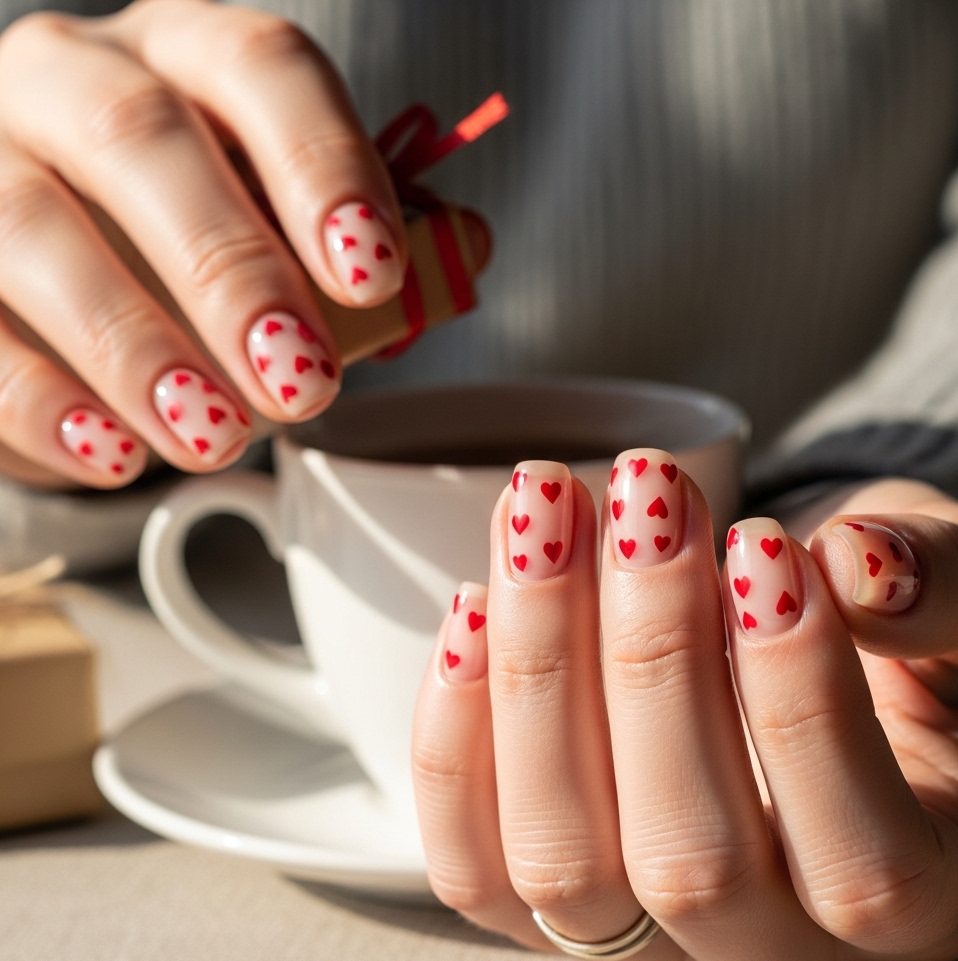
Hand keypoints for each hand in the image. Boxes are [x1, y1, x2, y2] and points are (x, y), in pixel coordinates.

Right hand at [0, 0, 408, 487]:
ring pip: (31, 226)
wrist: (69, 292)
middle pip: (139, 137)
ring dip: (135, 345)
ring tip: (215, 436)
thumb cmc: (196, 254)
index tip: (372, 274)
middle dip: (230, 269)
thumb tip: (465, 244)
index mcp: (187, 58)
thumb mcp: (286, 239)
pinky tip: (113, 456)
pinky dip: (41, 401)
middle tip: (302, 381)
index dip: (323, 165)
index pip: (260, 68)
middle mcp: (71, 80)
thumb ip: (368, 244)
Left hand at [411, 459, 957, 960]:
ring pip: (560, 854)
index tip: (763, 541)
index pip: (860, 858)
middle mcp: (768, 950)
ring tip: (542, 513)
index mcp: (917, 898)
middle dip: (653, 649)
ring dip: (539, 665)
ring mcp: (637, 938)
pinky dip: (454, 735)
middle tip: (643, 491)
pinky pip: (467, 858)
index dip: (799, 695)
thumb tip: (860, 569)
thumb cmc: (874, 616)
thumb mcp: (956, 582)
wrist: (778, 630)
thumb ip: (947, 583)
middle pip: (688, 856)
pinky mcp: (531, 903)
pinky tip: (472, 606)